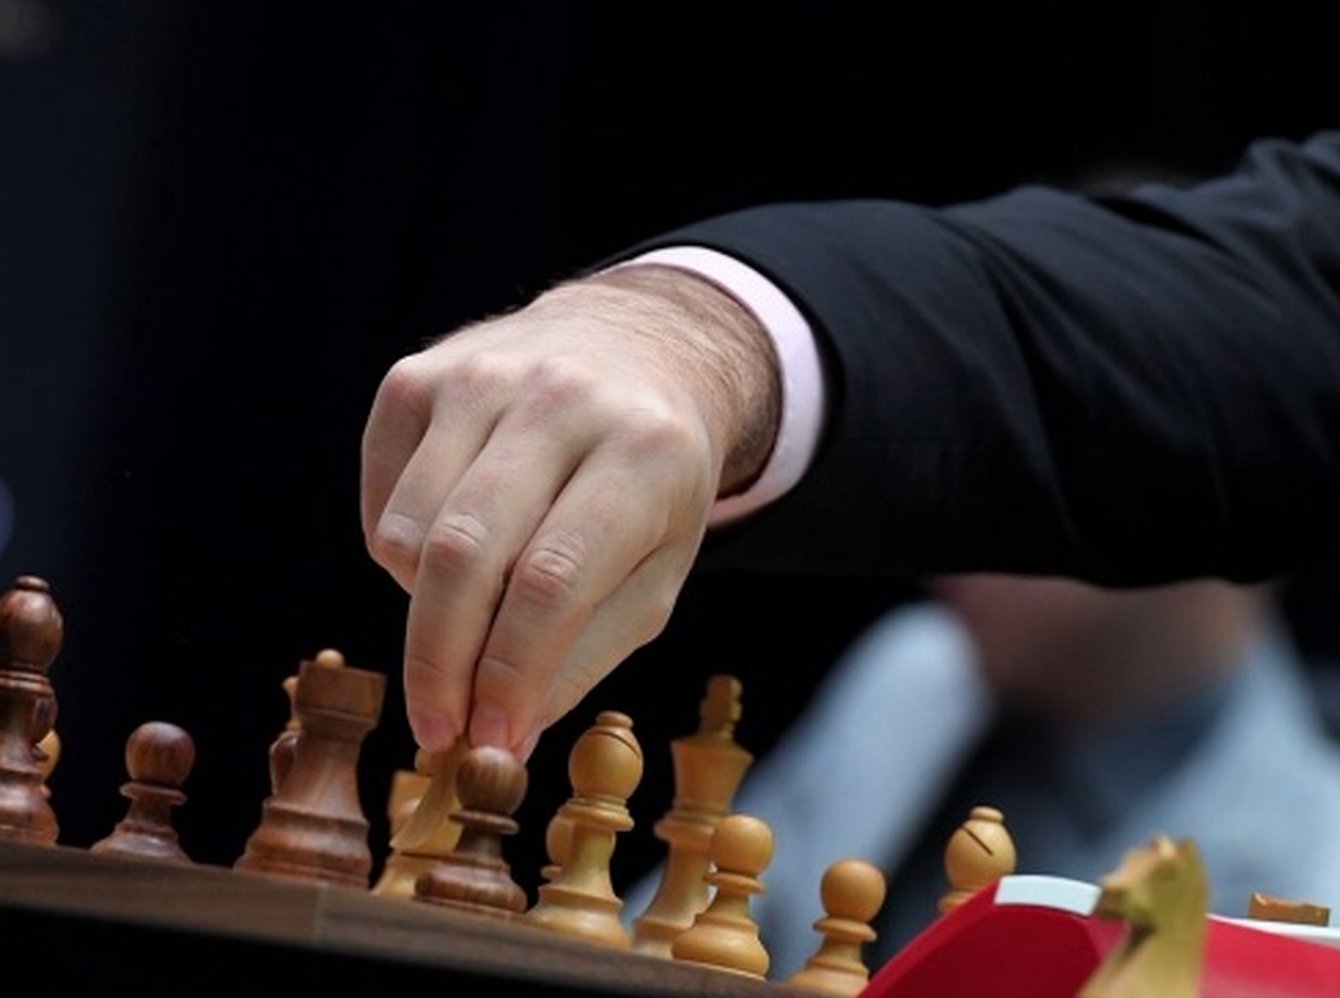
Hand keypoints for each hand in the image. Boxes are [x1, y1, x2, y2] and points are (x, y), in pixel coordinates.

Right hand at [361, 265, 779, 756]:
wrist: (631, 352)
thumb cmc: (648, 486)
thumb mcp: (658, 572)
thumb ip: (584, 656)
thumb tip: (501, 738)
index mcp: (644, 452)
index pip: (554, 580)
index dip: (511, 673)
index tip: (490, 741)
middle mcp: (560, 398)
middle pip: (465, 555)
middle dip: (440, 662)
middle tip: (438, 729)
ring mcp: (481, 376)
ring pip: (409, 533)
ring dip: (424, 606)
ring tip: (471, 615)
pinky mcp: (420, 375)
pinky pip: (382, 500)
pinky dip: (401, 554)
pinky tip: (449, 550)